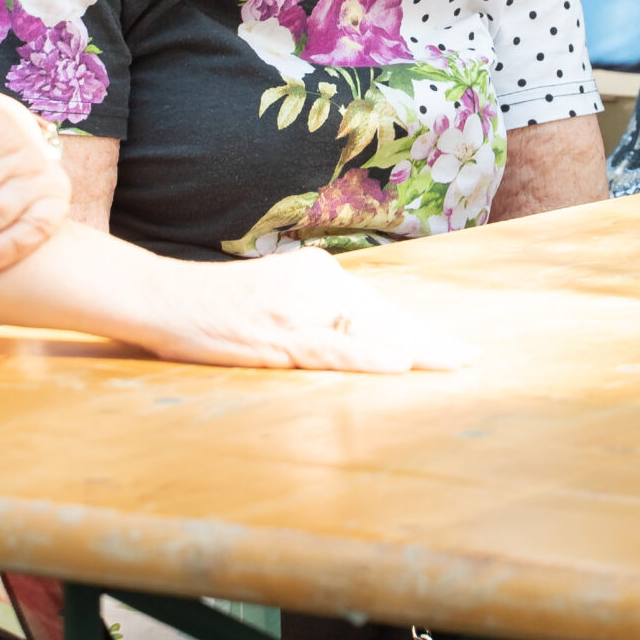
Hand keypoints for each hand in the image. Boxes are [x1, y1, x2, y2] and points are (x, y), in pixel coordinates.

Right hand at [136, 247, 477, 372]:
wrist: (165, 298)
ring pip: (369, 334)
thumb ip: (317, 316)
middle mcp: (317, 285)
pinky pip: (331, 349)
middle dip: (432, 342)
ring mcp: (299, 310)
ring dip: (416, 351)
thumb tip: (360, 341)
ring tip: (455, 364)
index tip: (458, 348)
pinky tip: (399, 363)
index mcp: (319, 275)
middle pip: (387, 319)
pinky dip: (366, 357)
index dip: (422, 331)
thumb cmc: (219, 308)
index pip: (381, 308)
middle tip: (474, 359)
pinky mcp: (280, 335)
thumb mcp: (277, 300)